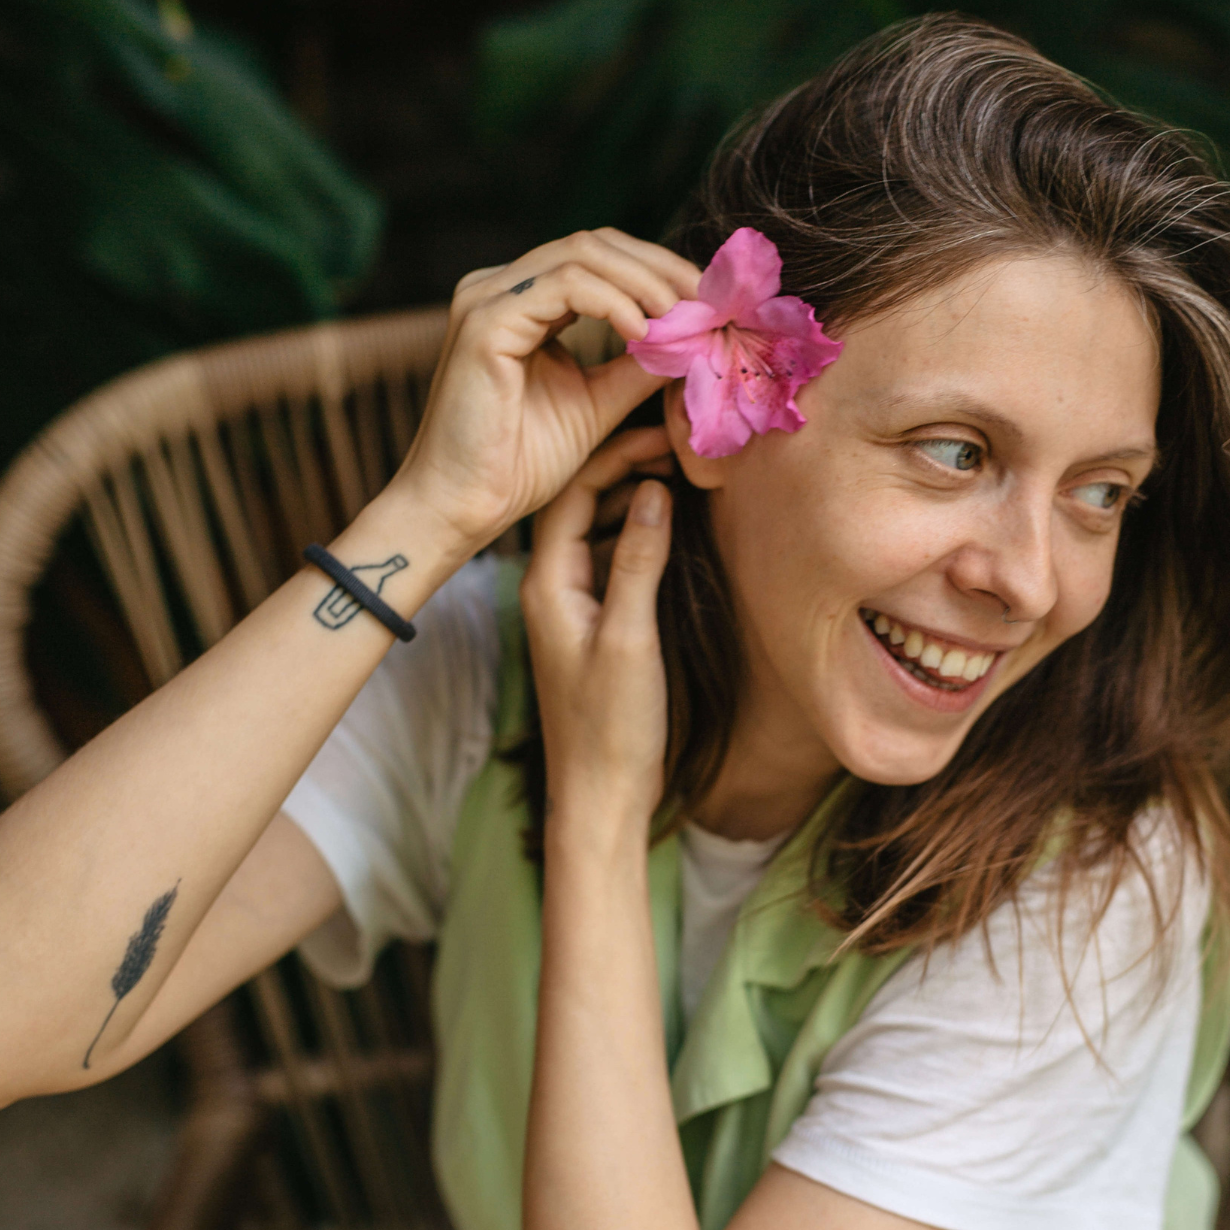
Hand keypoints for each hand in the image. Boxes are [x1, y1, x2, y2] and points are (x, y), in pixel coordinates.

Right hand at [392, 230, 697, 556]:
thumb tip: (692, 338)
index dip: (657, 270)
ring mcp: (486, 299)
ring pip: (582, 253)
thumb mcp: (597, 404)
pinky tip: (644, 330)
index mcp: (521, 302)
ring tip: (683, 313)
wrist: (466, 508)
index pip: (598, 258)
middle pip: (595, 244)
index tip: (707, 301)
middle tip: (707, 299)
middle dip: (659, 266)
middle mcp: (498, 288)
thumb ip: (636, 367)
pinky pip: (564, 286)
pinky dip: (613, 301)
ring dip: (644, 279)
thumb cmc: (519, 465)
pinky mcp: (484, 322)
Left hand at [521, 429, 674, 830]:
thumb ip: (638, 560)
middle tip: (677, 442)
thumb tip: (655, 491)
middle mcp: (551, 588)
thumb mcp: (630, 637)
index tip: (661, 433)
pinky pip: (613, 562)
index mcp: (547, 584)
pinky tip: (675, 526)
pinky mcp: (595, 627)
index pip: (572, 494)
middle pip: (582, 505)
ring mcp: (572, 607)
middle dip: (626, 469)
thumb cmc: (610, 726)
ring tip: (683, 471)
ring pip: (599, 532)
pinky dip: (641, 537)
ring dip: (636, 501)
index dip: (613, 456)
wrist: (599, 797)